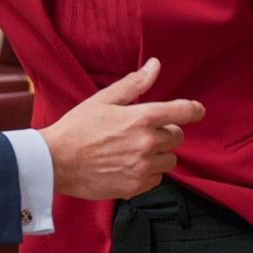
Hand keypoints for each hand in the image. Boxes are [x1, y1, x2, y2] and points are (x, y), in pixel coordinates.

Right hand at [38, 58, 204, 199]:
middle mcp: (147, 143)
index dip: (194, 110)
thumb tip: (155, 66)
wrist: (55, 161)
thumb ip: (134, 84)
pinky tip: (128, 165)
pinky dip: (148, 172)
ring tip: (134, 150)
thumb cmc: (77, 128)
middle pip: (177, 137)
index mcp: (141, 118)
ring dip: (158, 154)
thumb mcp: (103, 99)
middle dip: (165, 132)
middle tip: (142, 131)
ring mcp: (142, 167)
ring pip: (169, 160)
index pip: (183, 112)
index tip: (196, 110)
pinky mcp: (136, 187)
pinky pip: (157, 179)